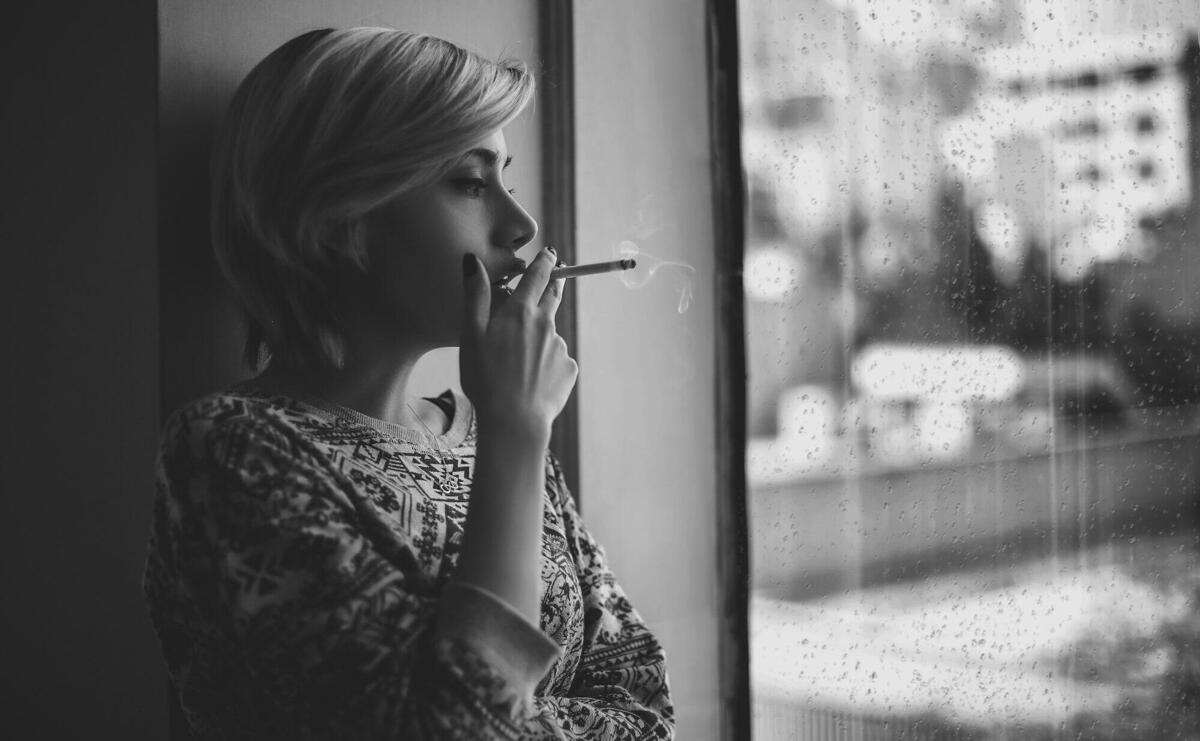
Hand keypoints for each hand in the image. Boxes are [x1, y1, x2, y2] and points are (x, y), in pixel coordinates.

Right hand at [460, 247, 577, 438]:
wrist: (514, 421)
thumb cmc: (485, 378)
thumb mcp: (471, 335)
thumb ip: (474, 296)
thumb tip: (472, 260)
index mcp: (520, 313)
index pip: (537, 276)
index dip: (544, 261)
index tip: (551, 252)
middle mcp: (546, 324)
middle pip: (553, 296)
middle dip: (555, 282)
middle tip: (557, 273)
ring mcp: (560, 347)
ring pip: (549, 334)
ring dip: (539, 338)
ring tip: (517, 364)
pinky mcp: (568, 369)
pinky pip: (555, 360)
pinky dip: (545, 364)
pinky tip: (530, 381)